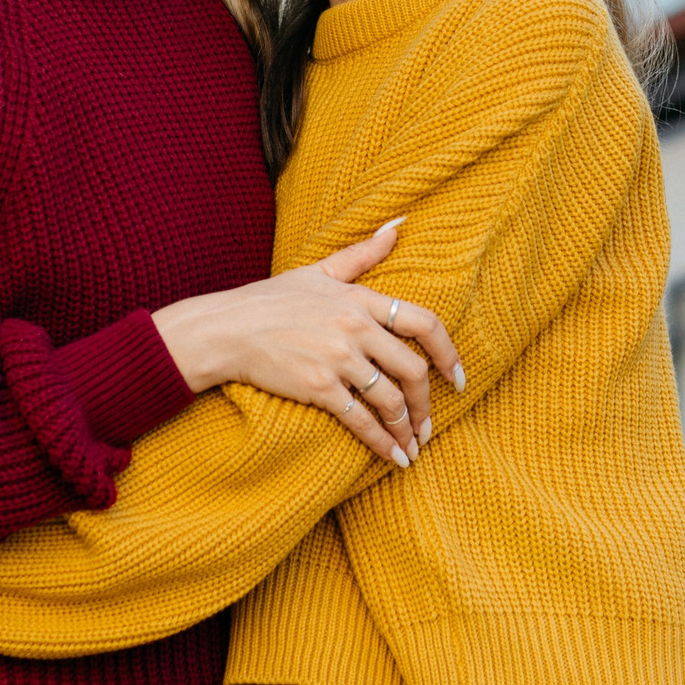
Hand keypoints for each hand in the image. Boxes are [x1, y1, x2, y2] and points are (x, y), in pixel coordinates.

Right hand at [152, 218, 465, 466]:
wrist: (227, 329)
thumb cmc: (271, 299)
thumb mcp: (320, 271)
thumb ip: (363, 253)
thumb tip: (399, 227)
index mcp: (361, 299)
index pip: (424, 322)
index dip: (448, 352)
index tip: (457, 378)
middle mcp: (356, 328)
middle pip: (413, 369)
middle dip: (427, 402)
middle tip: (429, 423)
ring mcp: (338, 359)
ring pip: (391, 399)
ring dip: (408, 427)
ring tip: (413, 445)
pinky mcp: (319, 388)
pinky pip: (361, 420)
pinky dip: (382, 442)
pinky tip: (393, 458)